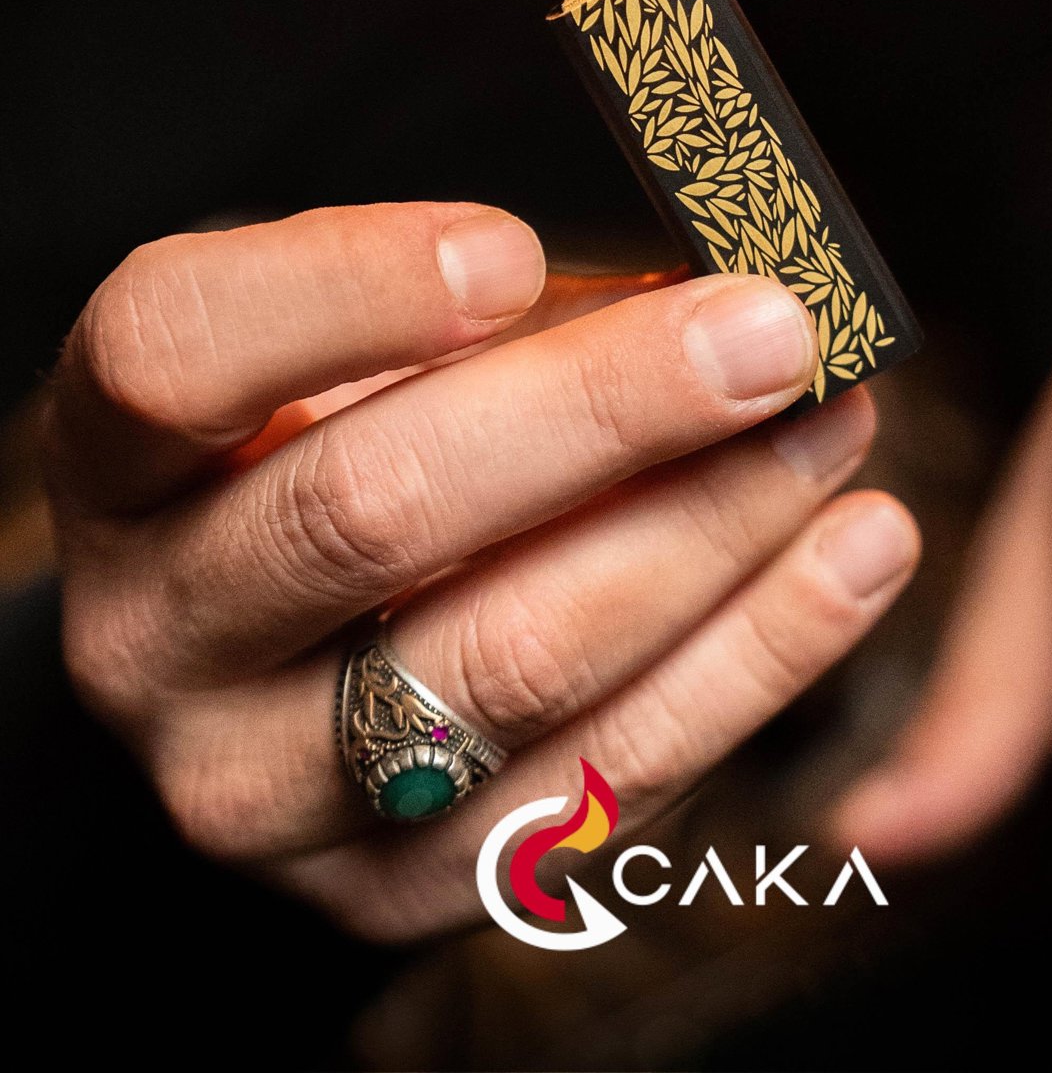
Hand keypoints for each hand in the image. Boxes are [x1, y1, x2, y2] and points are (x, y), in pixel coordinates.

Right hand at [43, 201, 917, 940]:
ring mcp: (262, 785)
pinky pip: (599, 785)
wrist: (265, 661)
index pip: (179, 354)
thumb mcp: (345, 345)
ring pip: (511, 661)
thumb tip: (707, 291)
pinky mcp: (394, 890)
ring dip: (712, 533)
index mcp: (119, 457)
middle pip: (371, 510)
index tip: (516, 243)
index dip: (347, 290)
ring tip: (837, 430)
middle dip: (603, 412)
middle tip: (769, 335)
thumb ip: (477, 309)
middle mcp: (155, 632)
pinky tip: (849, 560)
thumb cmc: (326, 443)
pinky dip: (754, 662)